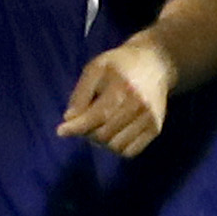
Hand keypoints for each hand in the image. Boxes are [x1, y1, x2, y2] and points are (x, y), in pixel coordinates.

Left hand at [58, 38, 172, 154]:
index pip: (96, 117)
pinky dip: (117, 148)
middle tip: (84, 123)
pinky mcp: (156, 128)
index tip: (60, 131)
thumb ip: (81, 93)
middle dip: (87, 133)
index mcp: (122, 88)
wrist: (155, 63)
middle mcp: (139, 105)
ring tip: (98, 127)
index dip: (76, 127)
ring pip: (117, 147)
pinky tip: (112, 134)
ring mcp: (150, 119)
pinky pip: (131, 151)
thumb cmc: (119, 65)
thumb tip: (69, 119)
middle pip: (104, 135)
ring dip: (101, 142)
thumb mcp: (95, 69)